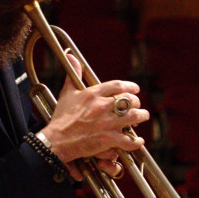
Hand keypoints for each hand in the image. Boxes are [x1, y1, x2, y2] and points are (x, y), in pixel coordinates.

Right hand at [41, 55, 148, 169]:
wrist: (56, 141)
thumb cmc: (61, 118)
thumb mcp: (67, 93)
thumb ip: (73, 74)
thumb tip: (71, 56)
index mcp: (93, 94)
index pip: (118, 85)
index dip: (130, 86)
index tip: (135, 89)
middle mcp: (102, 106)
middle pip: (129, 100)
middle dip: (136, 102)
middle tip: (137, 106)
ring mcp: (106, 123)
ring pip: (134, 116)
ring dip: (141, 116)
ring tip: (142, 116)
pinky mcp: (108, 139)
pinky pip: (128, 140)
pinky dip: (135, 141)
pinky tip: (138, 141)